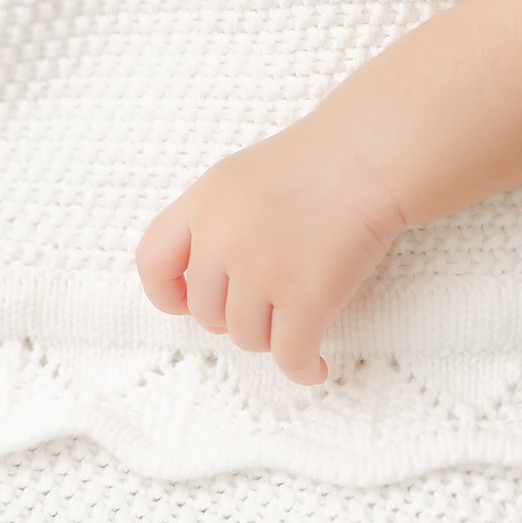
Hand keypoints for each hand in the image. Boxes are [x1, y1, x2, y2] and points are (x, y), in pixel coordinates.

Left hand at [135, 112, 406, 385]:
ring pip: (247, 337)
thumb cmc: (313, 164)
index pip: (153, 262)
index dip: (167, 293)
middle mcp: (223, 238)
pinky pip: (290, 354)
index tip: (187, 302)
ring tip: (295, 321)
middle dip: (233, 316)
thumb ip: (213, 226)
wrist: (368, 155)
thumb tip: (206, 302)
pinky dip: (302, 368)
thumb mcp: (240, 177)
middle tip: (265, 307)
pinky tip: (315, 366)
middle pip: (206, 311)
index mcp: (202, 203)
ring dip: (271, 338)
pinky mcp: (305, 296)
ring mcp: (262, 269)